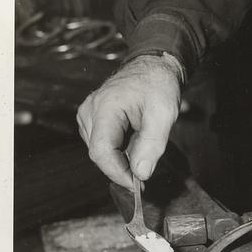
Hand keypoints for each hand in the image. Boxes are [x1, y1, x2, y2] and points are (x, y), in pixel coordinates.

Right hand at [76, 54, 182, 189]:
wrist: (152, 66)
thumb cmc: (158, 85)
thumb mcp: (164, 114)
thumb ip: (152, 145)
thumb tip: (141, 173)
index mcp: (105, 107)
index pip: (101, 151)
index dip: (117, 173)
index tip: (137, 185)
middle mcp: (90, 111)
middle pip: (99, 154)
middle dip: (121, 169)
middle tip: (144, 176)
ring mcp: (88, 114)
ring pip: (99, 152)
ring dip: (119, 160)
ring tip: (141, 152)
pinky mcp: (92, 119)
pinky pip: (101, 144)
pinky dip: (117, 152)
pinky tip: (132, 145)